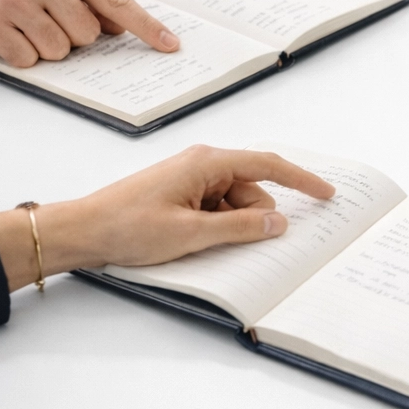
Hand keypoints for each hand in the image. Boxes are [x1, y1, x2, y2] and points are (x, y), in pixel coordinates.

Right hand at [0, 0, 178, 67]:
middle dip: (71, 38)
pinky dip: (20, 56)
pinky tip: (4, 37)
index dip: (145, 25)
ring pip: (60, 50)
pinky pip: (29, 60)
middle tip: (43, 23)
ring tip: (22, 28)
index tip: (169, 44)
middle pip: (88, 33)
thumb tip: (120, 25)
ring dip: (44, 49)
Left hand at [0, 146, 336, 290]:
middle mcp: (202, 164)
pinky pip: (214, 209)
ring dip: (231, 226)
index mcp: (208, 162)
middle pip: (251, 189)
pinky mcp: (180, 194)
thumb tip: (278, 221)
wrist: (82, 231)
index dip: (301, 180)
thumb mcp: (191, 233)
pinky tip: (197, 244)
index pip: (268, 165)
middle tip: (246, 246)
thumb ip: (240, 227)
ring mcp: (190, 179)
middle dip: (255, 217)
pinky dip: (215, 226)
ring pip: (233, 203)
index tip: (326, 194)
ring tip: (201, 245)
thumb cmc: (127, 226)